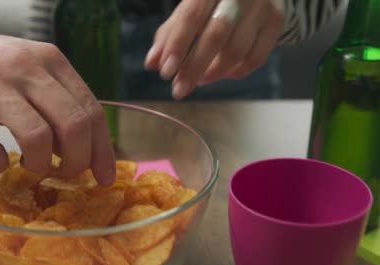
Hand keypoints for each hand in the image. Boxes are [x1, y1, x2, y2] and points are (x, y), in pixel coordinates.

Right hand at [0, 26, 115, 184]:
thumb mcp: (23, 67)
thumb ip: (53, 97)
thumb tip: (84, 148)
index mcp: (47, 59)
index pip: (91, 109)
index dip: (104, 149)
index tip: (107, 176)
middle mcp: (24, 67)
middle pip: (74, 126)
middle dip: (77, 162)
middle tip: (65, 174)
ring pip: (38, 140)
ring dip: (39, 166)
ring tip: (30, 167)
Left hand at [144, 0, 283, 98]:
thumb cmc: (213, 1)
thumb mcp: (189, 9)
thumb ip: (169, 34)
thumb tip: (152, 64)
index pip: (191, 16)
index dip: (177, 45)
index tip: (165, 72)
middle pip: (216, 35)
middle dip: (194, 67)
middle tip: (178, 90)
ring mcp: (262, 7)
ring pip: (237, 51)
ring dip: (213, 73)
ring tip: (197, 80)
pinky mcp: (276, 22)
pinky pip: (255, 59)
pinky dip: (234, 73)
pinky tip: (219, 74)